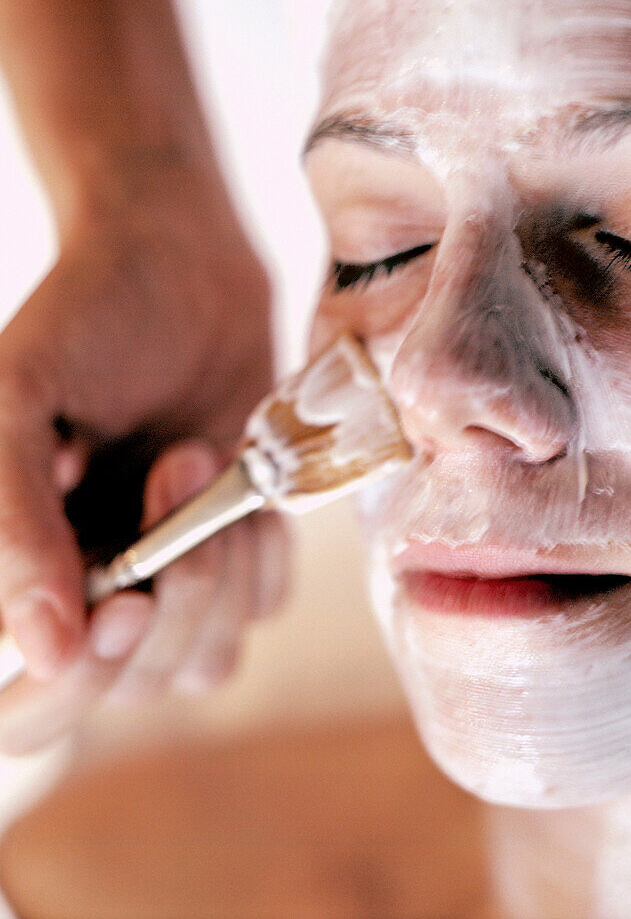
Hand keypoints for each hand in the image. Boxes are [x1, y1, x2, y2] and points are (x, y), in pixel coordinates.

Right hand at [0, 197, 288, 751]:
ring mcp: (166, 579)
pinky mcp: (234, 552)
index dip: (75, 689)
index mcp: (20, 568)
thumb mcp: (20, 401)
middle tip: (173, 467)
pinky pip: (263, 608)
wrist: (183, 261)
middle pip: (130, 688)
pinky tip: (243, 479)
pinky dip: (263, 553)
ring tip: (201, 453)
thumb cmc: (87, 316)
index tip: (126, 600)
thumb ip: (13, 523)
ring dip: (220, 564)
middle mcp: (88, 592)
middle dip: (172, 596)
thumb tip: (44, 651)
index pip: (27, 711)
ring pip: (205, 660)